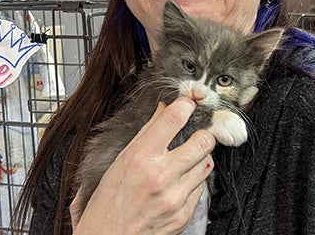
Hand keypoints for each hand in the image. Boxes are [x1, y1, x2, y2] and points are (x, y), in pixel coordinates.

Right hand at [71, 96, 215, 234]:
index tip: (191, 100)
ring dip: (200, 158)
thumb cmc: (107, 203)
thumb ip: (146, 133)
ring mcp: (175, 197)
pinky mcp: (183, 214)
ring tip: (186, 160)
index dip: (188, 103)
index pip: (174, 118)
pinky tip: (179, 183)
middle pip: (203, 141)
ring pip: (207, 163)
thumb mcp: (119, 161)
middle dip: (203, 133)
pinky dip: (194, 182)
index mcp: (140, 157)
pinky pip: (201, 188)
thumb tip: (164, 109)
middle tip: (197, 133)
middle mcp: (160, 175)